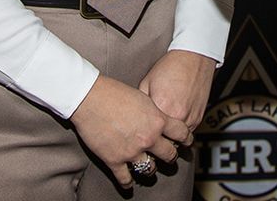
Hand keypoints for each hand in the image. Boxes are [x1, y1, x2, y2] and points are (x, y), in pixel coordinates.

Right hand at [71, 75, 187, 187]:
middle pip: (169, 155)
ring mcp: (132, 151)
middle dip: (170, 156)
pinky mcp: (114, 160)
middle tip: (169, 156)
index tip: (187, 142)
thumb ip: (154, 111)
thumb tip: (160, 117)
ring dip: (150, 169)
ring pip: (150, 169)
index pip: (181, 134)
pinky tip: (129, 183)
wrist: (89, 98)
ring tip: (149, 168)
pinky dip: (127, 183)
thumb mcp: (142, 96)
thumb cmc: (114, 92)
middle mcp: (148, 138)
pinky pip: (125, 178)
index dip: (186, 139)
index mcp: (157, 120)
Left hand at [140, 50, 216, 135]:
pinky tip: (172, 121)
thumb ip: (140, 103)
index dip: (142, 136)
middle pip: (163, 140)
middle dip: (155, 141)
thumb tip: (133, 117)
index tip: (138, 138)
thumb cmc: (171, 66)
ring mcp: (190, 118)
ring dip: (168, 137)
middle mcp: (178, 115)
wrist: (193, 57)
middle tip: (148, 138)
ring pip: (176, 141)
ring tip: (161, 129)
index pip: (149, 132)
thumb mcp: (147, 82)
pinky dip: (179, 131)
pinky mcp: (198, 118)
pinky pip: (186, 132)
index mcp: (162, 106)